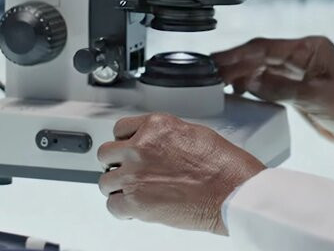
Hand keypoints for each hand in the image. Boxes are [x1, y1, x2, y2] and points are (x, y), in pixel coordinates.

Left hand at [97, 112, 264, 233]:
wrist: (229, 189)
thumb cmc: (220, 163)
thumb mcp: (192, 133)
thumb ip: (166, 136)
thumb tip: (158, 144)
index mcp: (156, 125)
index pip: (121, 128)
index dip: (124, 140)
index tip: (126, 148)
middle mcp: (141, 146)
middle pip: (106, 153)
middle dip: (116, 162)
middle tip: (127, 170)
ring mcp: (135, 174)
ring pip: (105, 181)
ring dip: (118, 186)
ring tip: (133, 191)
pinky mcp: (135, 202)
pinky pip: (112, 206)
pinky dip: (122, 208)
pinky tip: (135, 207)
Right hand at [213, 36, 333, 159]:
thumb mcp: (316, 97)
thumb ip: (282, 87)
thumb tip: (251, 78)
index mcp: (311, 48)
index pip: (268, 48)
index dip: (241, 54)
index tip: (219, 60)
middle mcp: (303, 56)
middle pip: (262, 56)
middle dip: (236, 62)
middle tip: (211, 70)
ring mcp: (299, 72)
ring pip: (263, 69)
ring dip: (241, 74)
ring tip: (217, 81)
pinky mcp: (296, 89)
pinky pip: (269, 84)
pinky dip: (253, 86)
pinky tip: (238, 90)